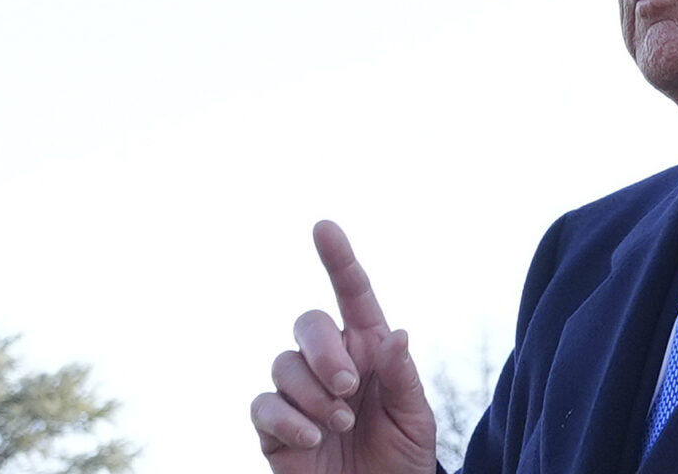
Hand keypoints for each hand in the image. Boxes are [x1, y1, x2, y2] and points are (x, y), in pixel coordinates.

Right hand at [251, 221, 437, 473]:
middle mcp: (330, 364)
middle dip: (325, 351)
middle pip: (308, 324)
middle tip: (349, 386)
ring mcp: (299, 394)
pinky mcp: (273, 428)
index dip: (337, 259)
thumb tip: (395, 334)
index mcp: (369, 349)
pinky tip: (312, 439)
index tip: (323, 227)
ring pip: (284, 364)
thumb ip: (401, 377)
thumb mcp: (414, 419)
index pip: (352, 294)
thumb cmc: (401, 458)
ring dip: (312, 393)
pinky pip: (263, 405)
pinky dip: (287, 420)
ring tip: (341, 424)